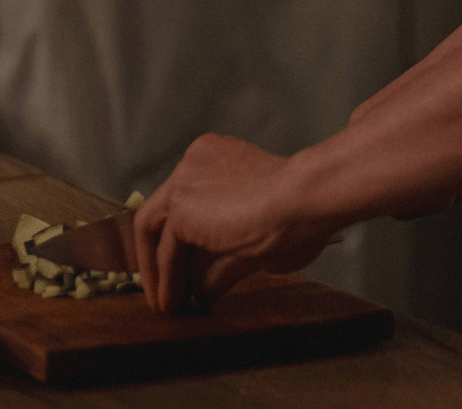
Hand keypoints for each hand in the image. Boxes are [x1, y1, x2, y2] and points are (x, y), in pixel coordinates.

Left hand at [135, 135, 343, 314]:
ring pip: (156, 230)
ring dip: (156, 272)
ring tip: (166, 305)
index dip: (181, 238)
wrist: (305, 198)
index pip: (186, 200)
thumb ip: (224, 257)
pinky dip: (166, 281)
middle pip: (162, 212)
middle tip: (164, 288)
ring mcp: (186, 181)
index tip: (183, 266)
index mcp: (216, 156)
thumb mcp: (255, 233)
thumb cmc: (301, 210)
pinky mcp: (182, 207)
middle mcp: (194, 162)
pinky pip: (166, 253)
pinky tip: (174, 304)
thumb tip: (202, 291)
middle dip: (158, 255)